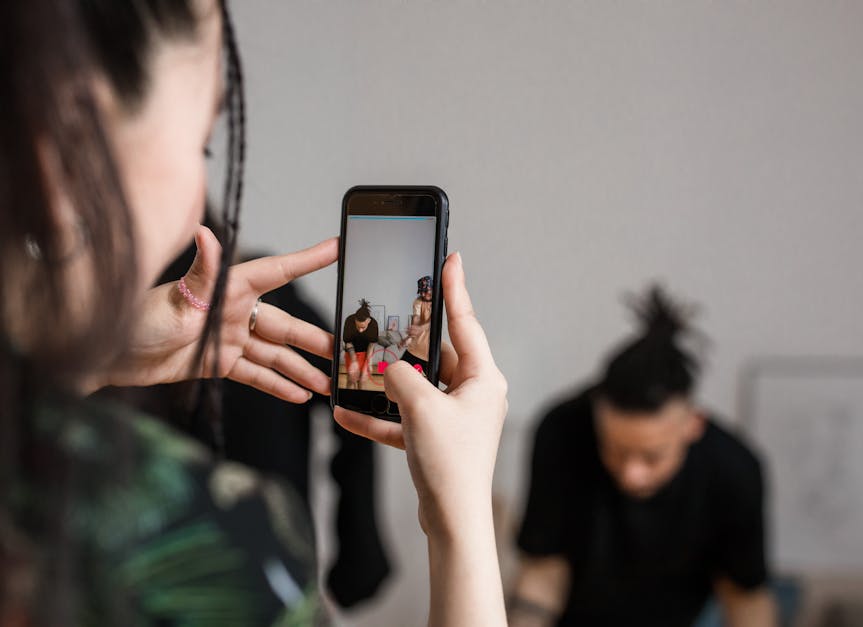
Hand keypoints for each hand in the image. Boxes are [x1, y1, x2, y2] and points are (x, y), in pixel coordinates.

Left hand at [102, 226, 336, 402]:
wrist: (105, 355)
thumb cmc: (134, 320)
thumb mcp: (172, 299)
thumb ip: (200, 271)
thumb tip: (206, 234)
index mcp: (227, 288)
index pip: (277, 271)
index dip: (308, 260)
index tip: (337, 248)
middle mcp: (232, 310)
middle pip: (284, 325)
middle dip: (314, 339)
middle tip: (343, 351)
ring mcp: (226, 337)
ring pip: (274, 354)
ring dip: (300, 369)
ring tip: (327, 384)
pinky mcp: (215, 361)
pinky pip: (254, 374)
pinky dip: (276, 384)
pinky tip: (297, 395)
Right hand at [334, 252, 507, 536]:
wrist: (452, 520)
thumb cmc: (451, 464)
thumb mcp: (421, 408)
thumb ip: (400, 377)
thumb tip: (387, 368)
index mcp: (483, 378)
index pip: (466, 322)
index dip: (455, 288)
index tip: (450, 259)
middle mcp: (473, 393)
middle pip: (435, 356)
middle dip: (404, 347)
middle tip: (384, 325)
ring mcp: (455, 417)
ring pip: (416, 388)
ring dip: (385, 386)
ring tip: (356, 374)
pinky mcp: (437, 439)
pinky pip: (405, 419)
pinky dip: (380, 417)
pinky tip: (348, 415)